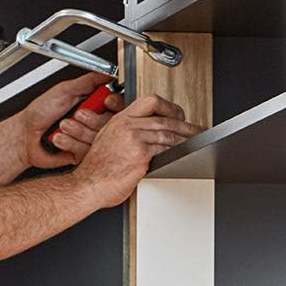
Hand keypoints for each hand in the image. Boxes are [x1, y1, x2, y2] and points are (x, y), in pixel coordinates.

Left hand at [19, 73, 124, 168]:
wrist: (25, 136)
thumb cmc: (39, 112)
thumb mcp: (64, 90)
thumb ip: (88, 81)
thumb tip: (107, 73)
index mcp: (92, 104)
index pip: (116, 104)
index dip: (114, 103)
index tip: (106, 101)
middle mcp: (92, 121)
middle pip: (111, 122)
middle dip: (92, 119)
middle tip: (77, 114)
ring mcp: (88, 138)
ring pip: (99, 137)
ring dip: (77, 130)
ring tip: (62, 126)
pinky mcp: (82, 154)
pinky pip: (87, 151)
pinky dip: (71, 143)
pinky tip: (60, 138)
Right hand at [73, 94, 203, 208]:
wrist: (88, 184)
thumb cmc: (96, 169)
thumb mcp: (108, 141)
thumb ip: (127, 134)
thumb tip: (144, 137)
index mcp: (121, 120)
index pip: (150, 101)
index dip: (168, 107)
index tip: (178, 114)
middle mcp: (128, 126)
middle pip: (164, 119)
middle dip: (185, 125)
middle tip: (197, 130)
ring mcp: (135, 139)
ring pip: (168, 134)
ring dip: (186, 138)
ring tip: (196, 142)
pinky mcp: (141, 154)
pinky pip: (165, 150)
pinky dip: (178, 151)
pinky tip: (185, 154)